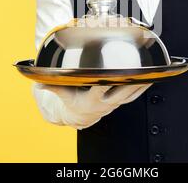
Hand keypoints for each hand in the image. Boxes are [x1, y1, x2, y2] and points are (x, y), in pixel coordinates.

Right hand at [34, 83, 151, 128]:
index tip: (108, 75)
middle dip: (128, 82)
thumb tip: (38, 81)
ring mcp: (114, 102)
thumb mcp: (62, 93)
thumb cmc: (72, 101)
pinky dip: (142, 88)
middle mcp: (105, 102)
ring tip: (150, 73)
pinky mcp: (120, 101)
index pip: (99, 89)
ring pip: (130, 94)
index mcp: (91, 99)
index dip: (104, 83)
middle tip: (137, 71)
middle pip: (120, 92)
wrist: (80, 116)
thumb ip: (52, 85)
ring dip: (140, 84)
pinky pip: (134, 95)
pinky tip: (150, 79)